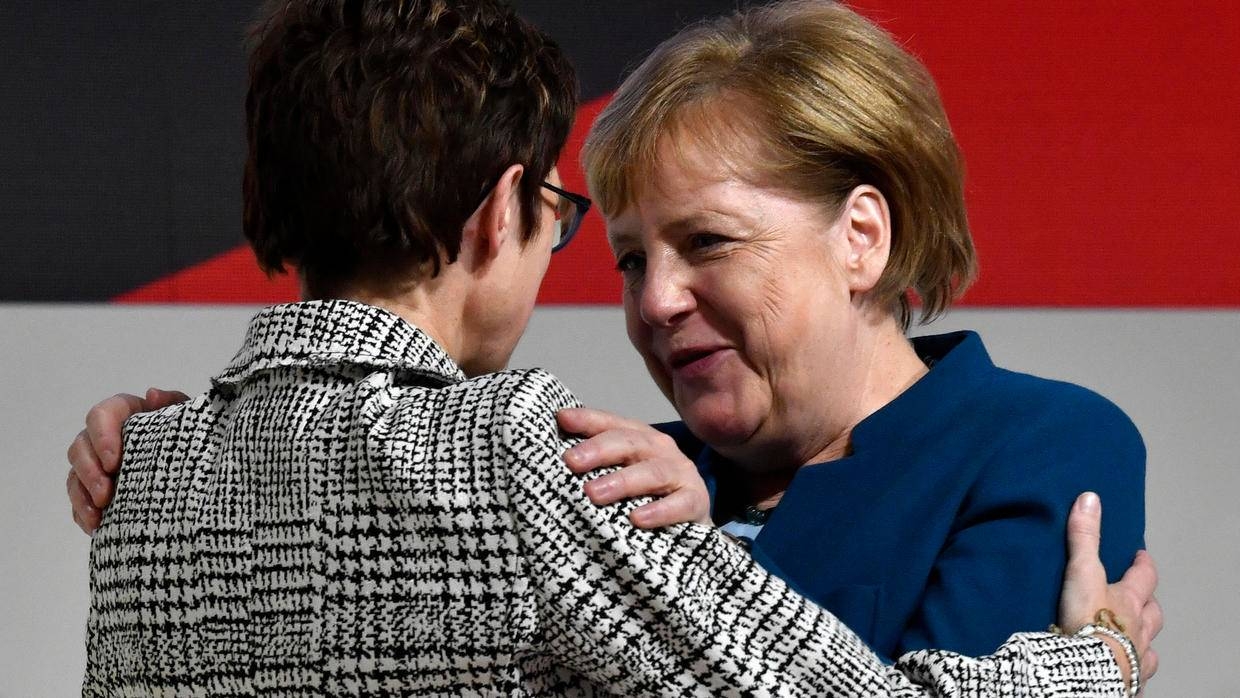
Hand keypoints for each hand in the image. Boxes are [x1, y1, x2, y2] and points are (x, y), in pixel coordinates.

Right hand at [67, 387, 189, 533]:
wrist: (197, 472)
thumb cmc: (191, 439)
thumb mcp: (188, 419)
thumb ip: (174, 403)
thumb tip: (152, 395)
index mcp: (127, 414)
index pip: (103, 415)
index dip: (102, 436)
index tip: (114, 462)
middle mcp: (105, 437)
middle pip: (80, 446)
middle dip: (89, 471)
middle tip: (106, 493)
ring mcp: (96, 464)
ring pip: (74, 474)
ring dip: (82, 494)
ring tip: (100, 511)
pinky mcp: (94, 490)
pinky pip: (78, 500)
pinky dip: (83, 512)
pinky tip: (95, 525)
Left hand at [557, 407, 711, 528]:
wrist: (692, 523)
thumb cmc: (646, 495)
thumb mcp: (620, 474)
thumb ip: (593, 465)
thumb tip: (548, 458)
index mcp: (638, 437)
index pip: (611, 423)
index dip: (587, 420)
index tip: (561, 419)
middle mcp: (660, 449)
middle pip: (629, 443)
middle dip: (599, 450)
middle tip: (571, 462)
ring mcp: (680, 474)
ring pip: (652, 473)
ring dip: (622, 481)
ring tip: (592, 493)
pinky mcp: (695, 502)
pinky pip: (679, 505)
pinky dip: (659, 511)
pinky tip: (636, 519)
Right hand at [1059, 492, 1161, 690]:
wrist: (1090, 671)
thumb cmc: (1090, 621)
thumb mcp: (1082, 573)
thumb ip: (1084, 538)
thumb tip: (1089, 497)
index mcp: (1131, 600)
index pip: (1144, 577)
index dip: (1143, 565)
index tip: (1141, 556)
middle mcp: (1140, 628)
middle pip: (1153, 612)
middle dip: (1148, 603)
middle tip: (1140, 597)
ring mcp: (1137, 656)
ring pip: (1149, 644)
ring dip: (1143, 637)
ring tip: (1133, 636)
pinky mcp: (1128, 681)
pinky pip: (1136, 674)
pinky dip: (1132, 668)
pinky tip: (1125, 669)